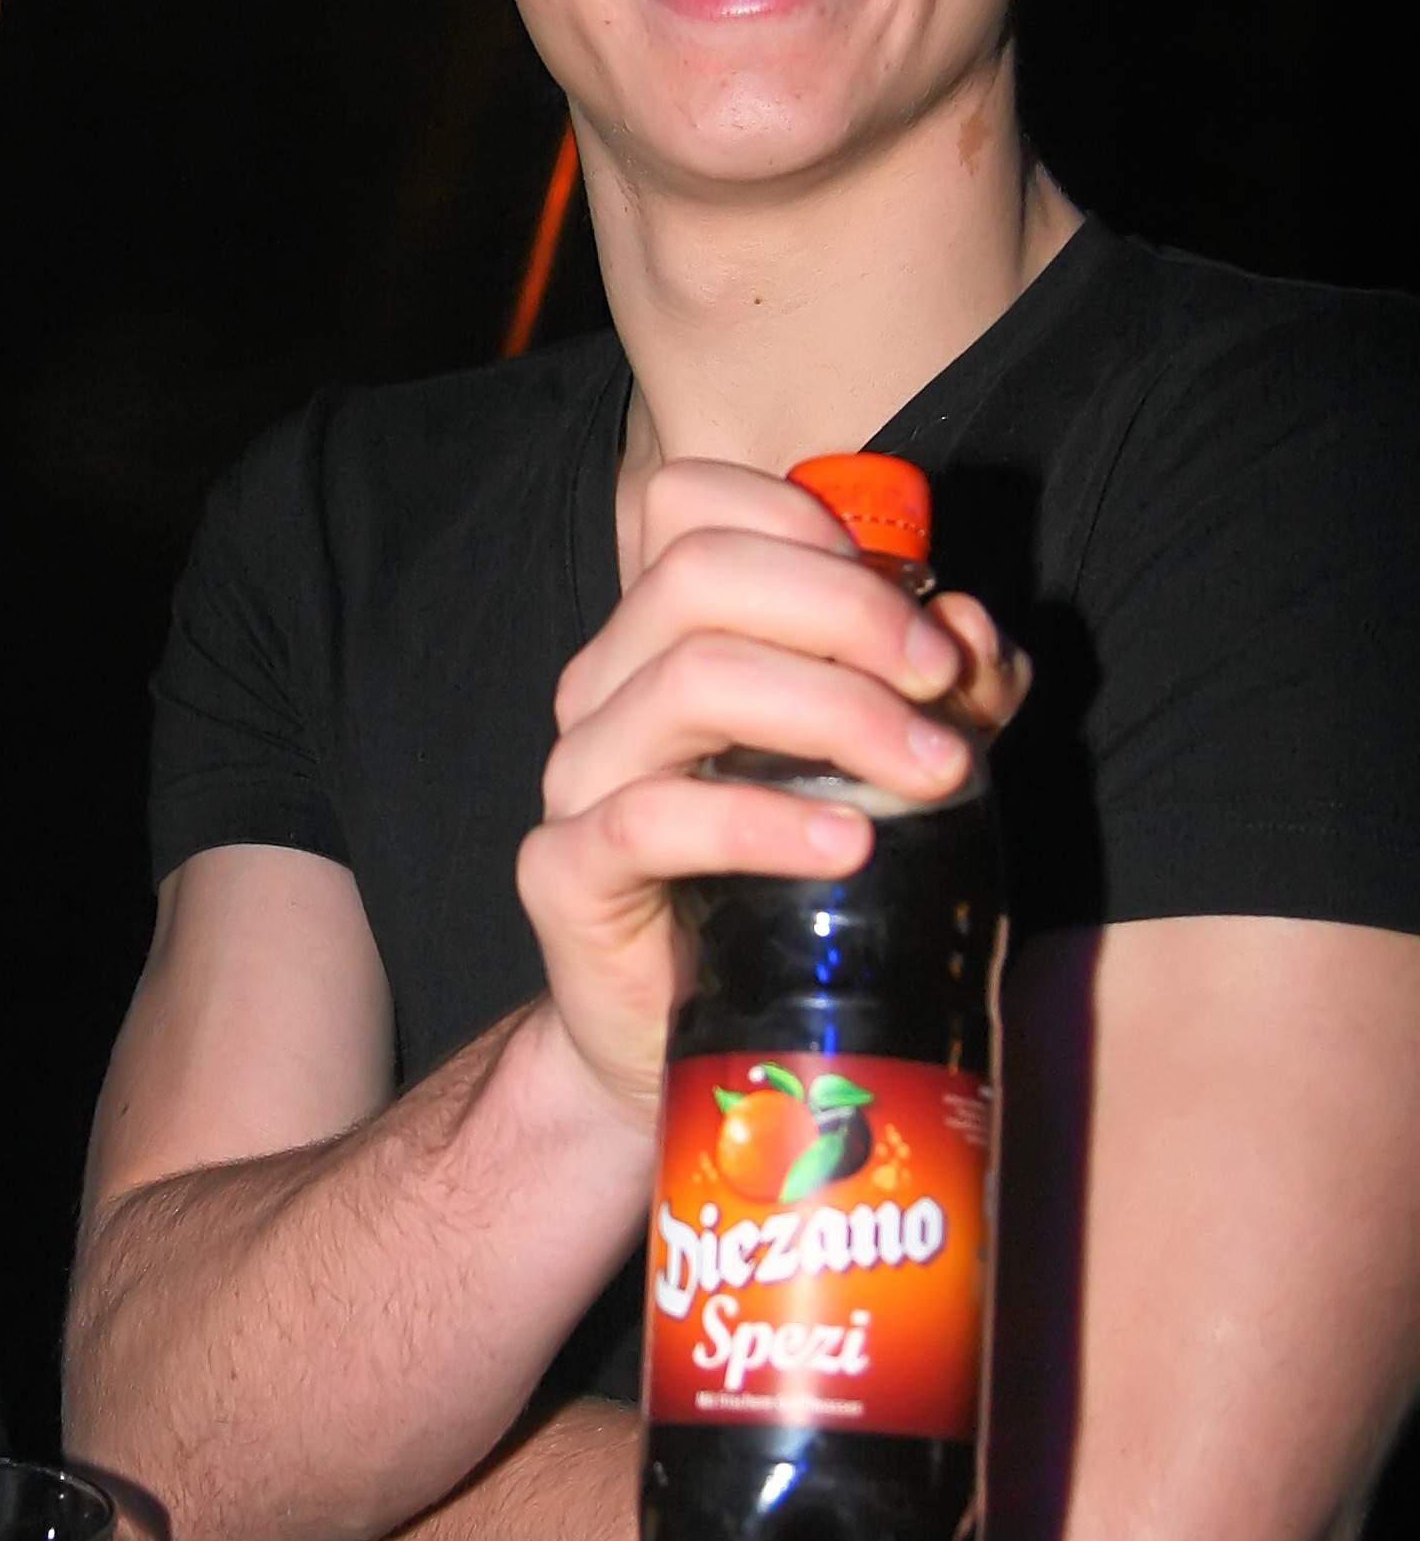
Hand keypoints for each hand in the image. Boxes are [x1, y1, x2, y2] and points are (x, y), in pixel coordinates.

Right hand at [517, 459, 1027, 1127]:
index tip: (919, 608)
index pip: (696, 504)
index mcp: (664, 633)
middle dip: (850, 614)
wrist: (690, 1035)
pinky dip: (765, 821)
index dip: (811, 527)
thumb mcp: (888, 762)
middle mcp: (608, 685)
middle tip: (945, 686)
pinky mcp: (566, 870)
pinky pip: (652, 817)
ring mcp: (578, 775)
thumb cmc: (787, 883)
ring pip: (690, 678)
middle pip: (702, 573)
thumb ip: (935, 688)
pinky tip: (850, 844)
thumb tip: (975, 633)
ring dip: (835, 713)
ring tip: (932, 774)